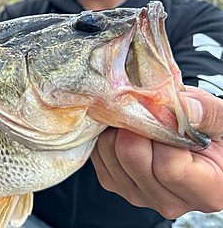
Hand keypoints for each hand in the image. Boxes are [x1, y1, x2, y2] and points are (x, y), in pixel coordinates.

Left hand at [90, 86, 222, 218]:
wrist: (197, 140)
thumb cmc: (211, 132)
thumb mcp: (222, 119)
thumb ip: (208, 113)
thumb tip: (182, 106)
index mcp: (206, 192)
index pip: (168, 167)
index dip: (161, 132)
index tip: (164, 112)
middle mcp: (171, 202)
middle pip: (132, 158)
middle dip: (135, 125)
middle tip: (145, 108)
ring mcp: (139, 196)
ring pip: (110, 154)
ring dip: (118, 128)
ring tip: (137, 117)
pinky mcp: (115, 184)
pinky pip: (97, 154)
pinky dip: (105, 135)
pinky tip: (123, 128)